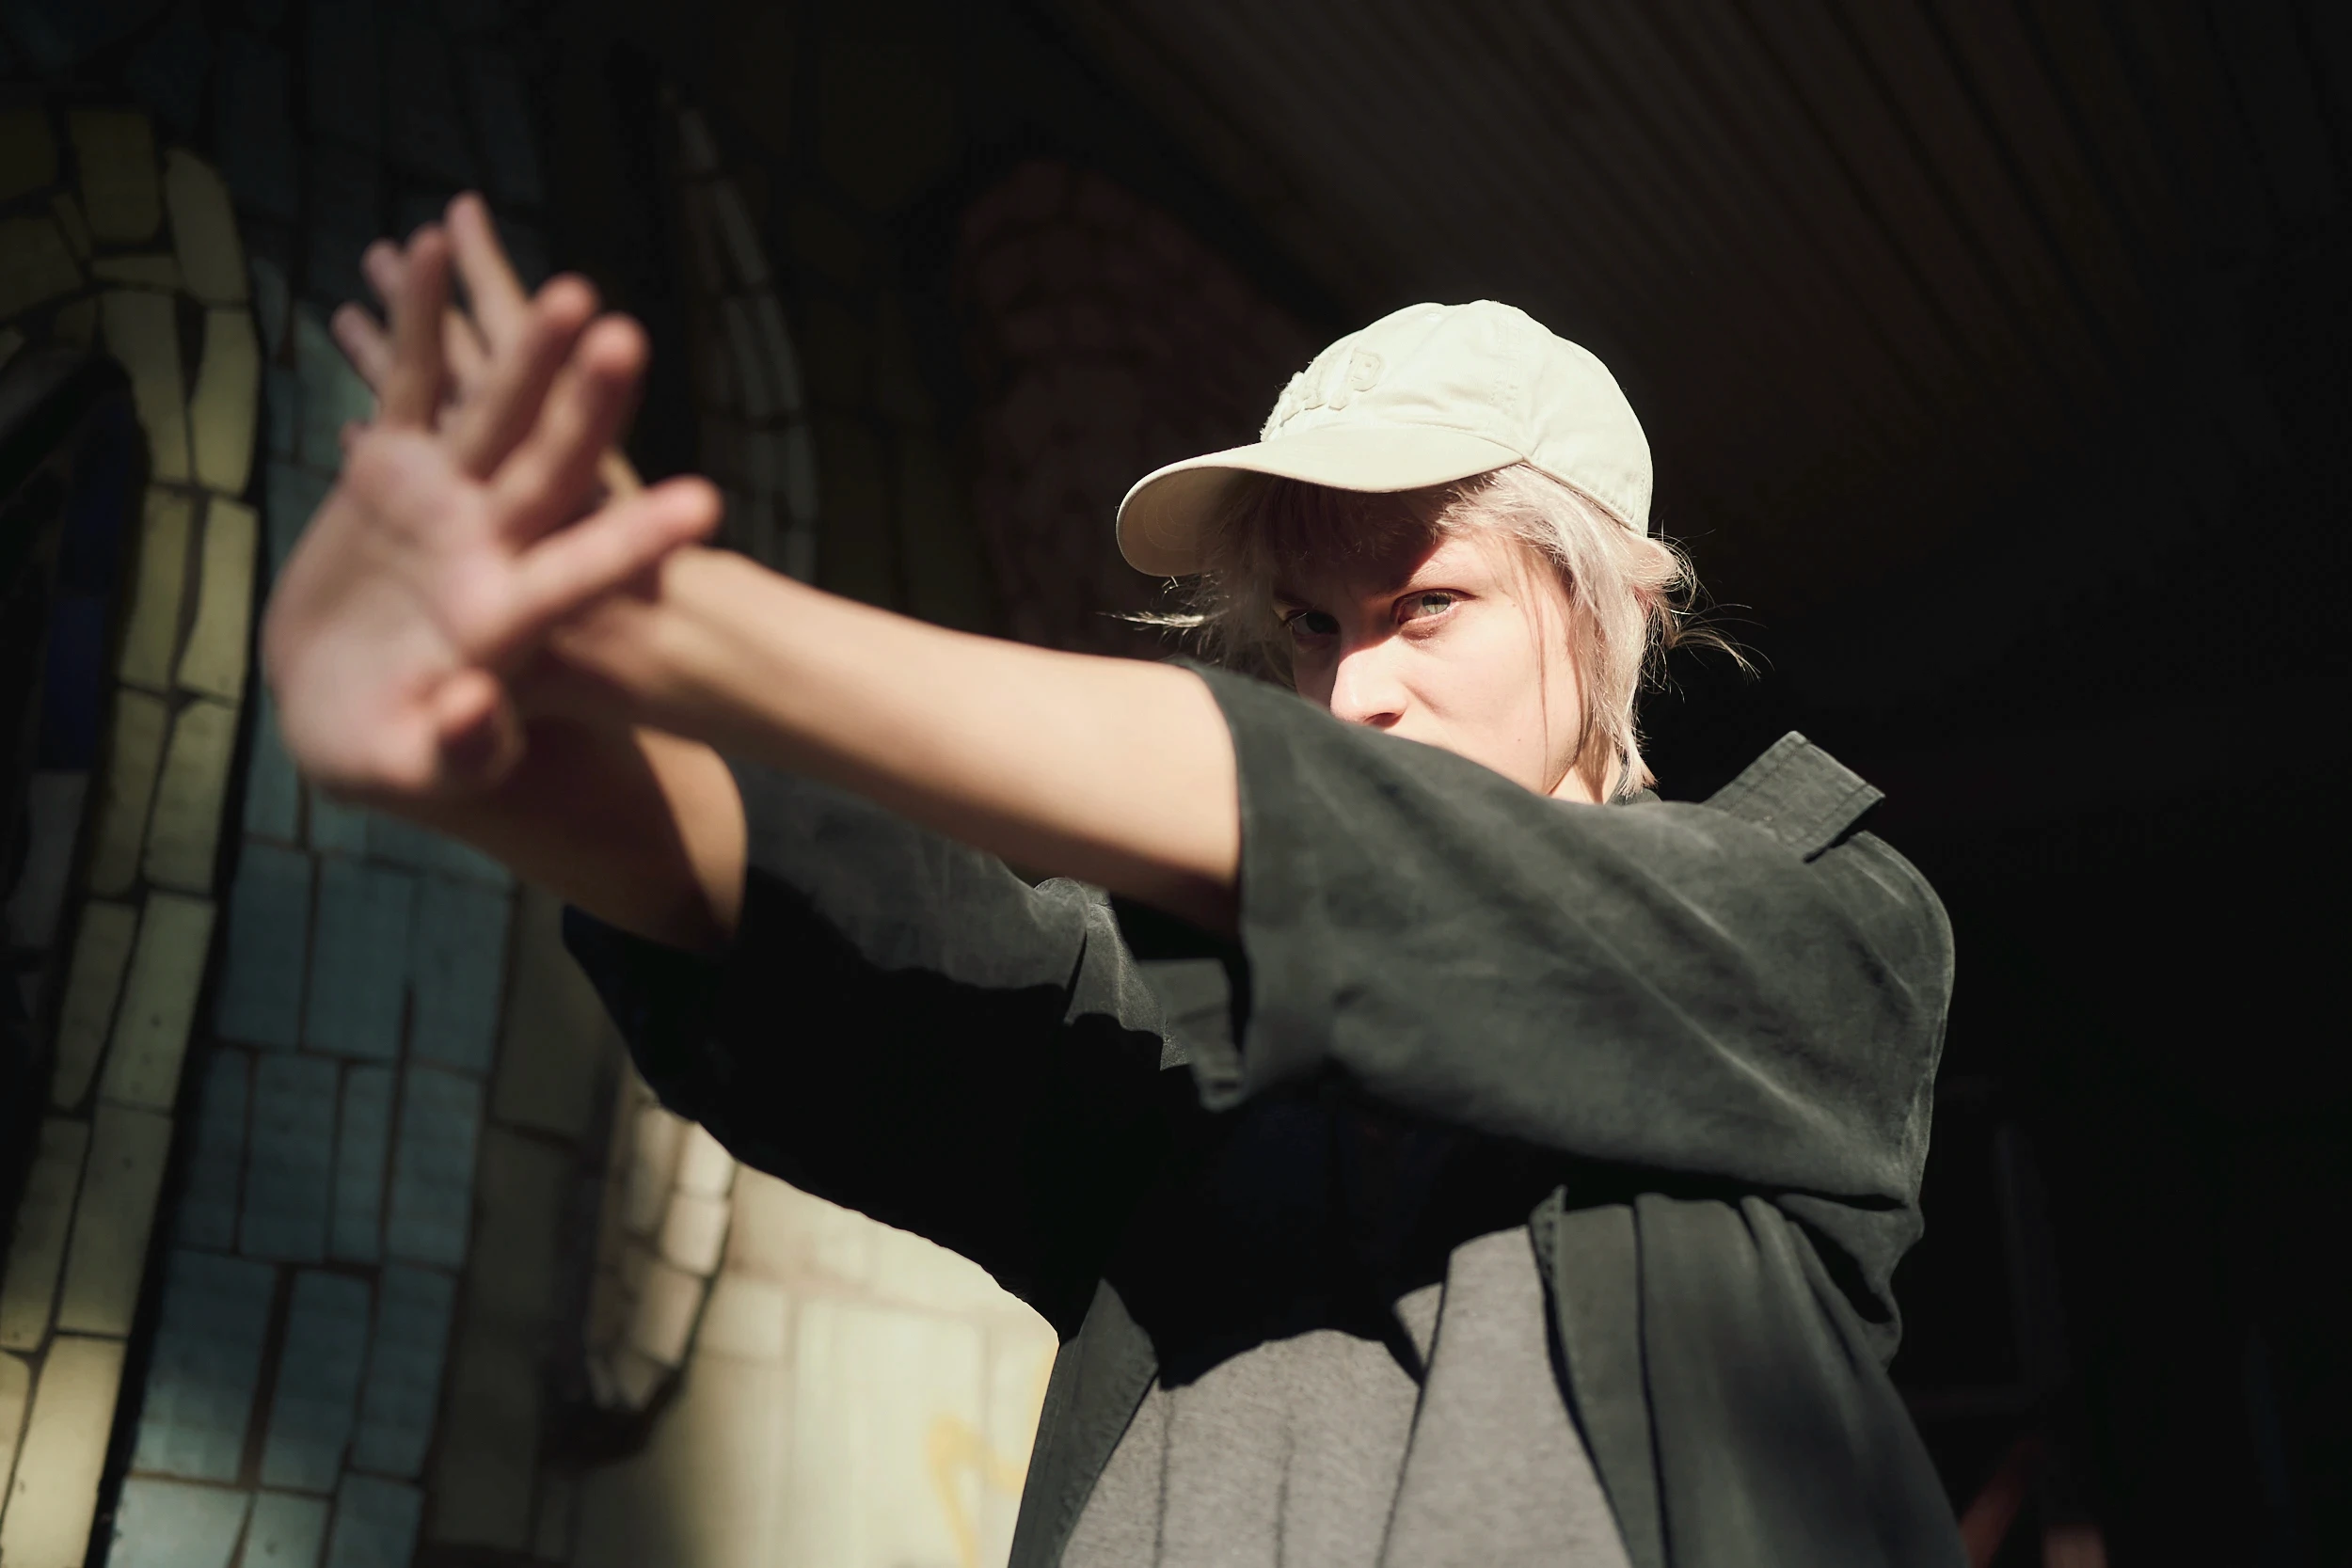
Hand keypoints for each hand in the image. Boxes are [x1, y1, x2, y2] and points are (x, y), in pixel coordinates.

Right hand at [263, 223, 720, 801]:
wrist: (343, 708)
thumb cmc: (390, 752)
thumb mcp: (410, 768)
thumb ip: (455, 750)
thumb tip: (475, 712)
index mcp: (512, 616)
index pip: (587, 571)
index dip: (638, 541)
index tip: (704, 505)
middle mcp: (494, 544)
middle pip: (557, 467)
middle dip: (591, 407)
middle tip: (630, 340)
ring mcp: (446, 500)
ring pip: (495, 409)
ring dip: (524, 349)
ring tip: (565, 285)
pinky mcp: (391, 471)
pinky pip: (411, 385)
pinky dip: (417, 321)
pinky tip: (427, 245)